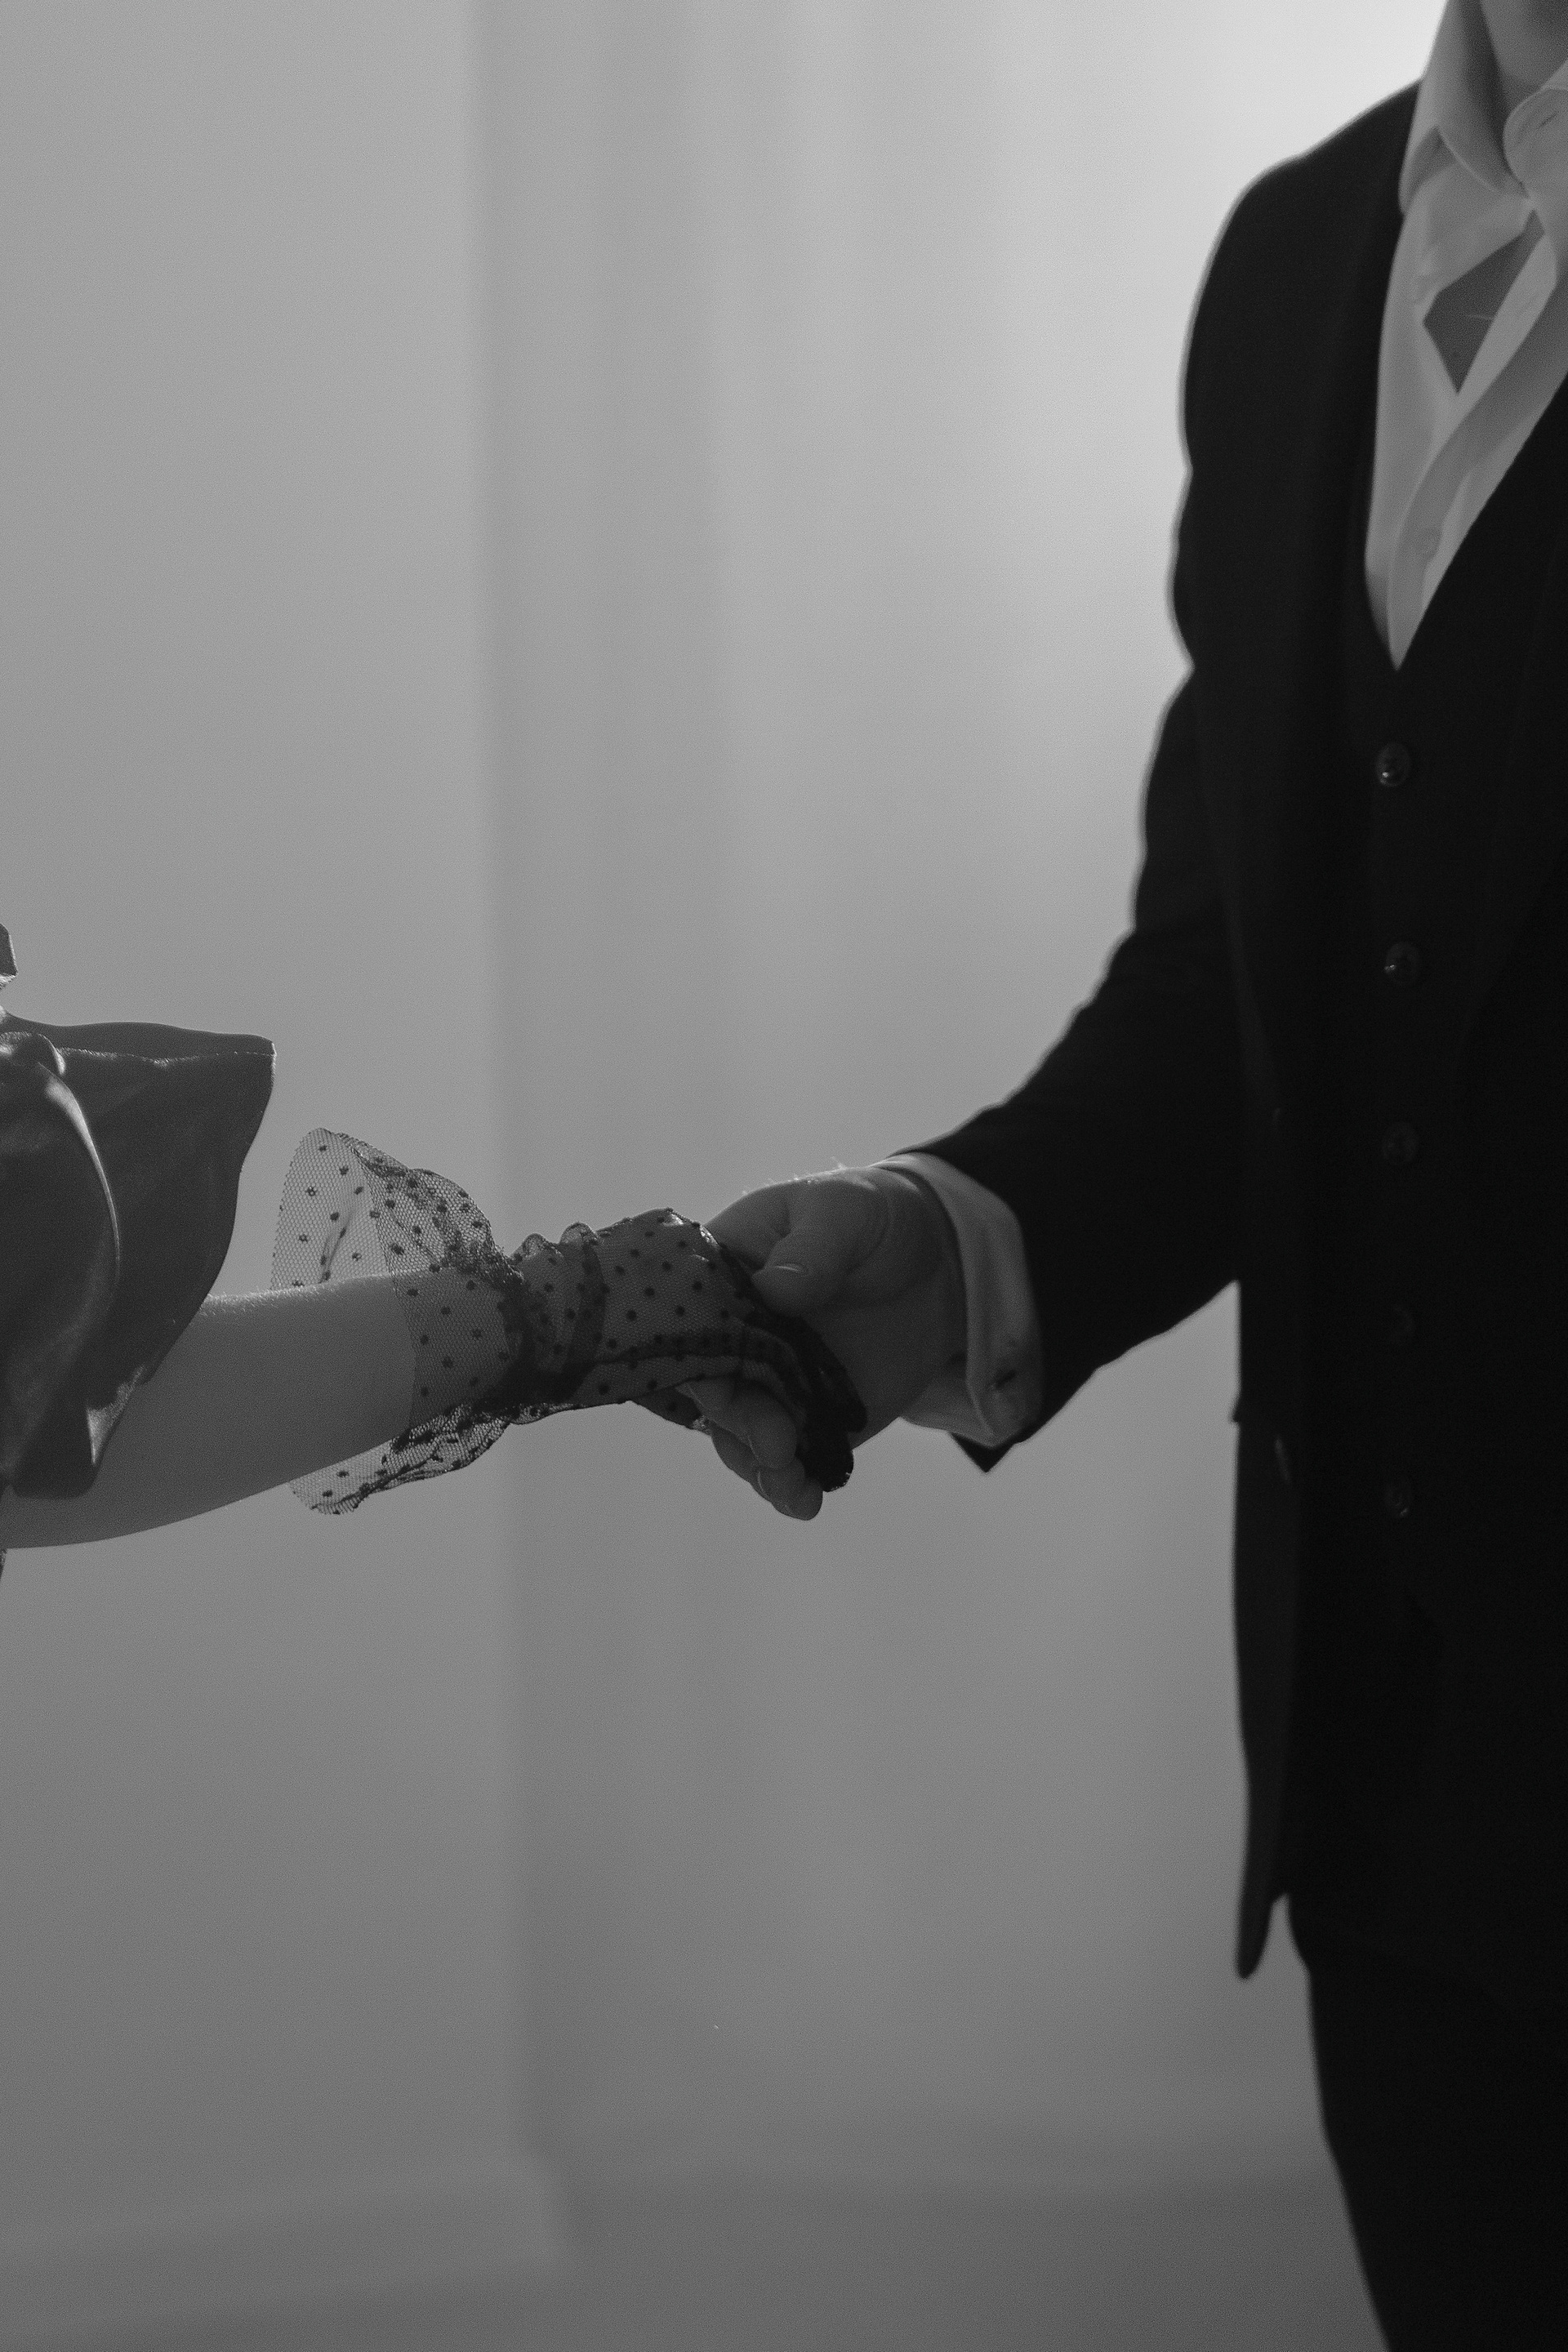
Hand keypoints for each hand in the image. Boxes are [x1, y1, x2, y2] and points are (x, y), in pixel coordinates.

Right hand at [683, 1166, 965, 1519]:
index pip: (686, 1319)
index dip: (695, 1355)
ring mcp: (768, 1380)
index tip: (721, 1385)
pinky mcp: (807, 1416)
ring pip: (740, 1433)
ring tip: (794, 1485)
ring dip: (759, 1463)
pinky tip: (805, 1501)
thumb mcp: (844, 1213)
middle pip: (712, 1386)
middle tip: (777, 1442)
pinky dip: (789, 1483)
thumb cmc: (872, 1218)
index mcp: (718, 1275)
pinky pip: (787, 1457)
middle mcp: (731, 1335)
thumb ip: (812, 1247)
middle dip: (739, 1420)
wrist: (941, 1262)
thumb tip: (776, 1287)